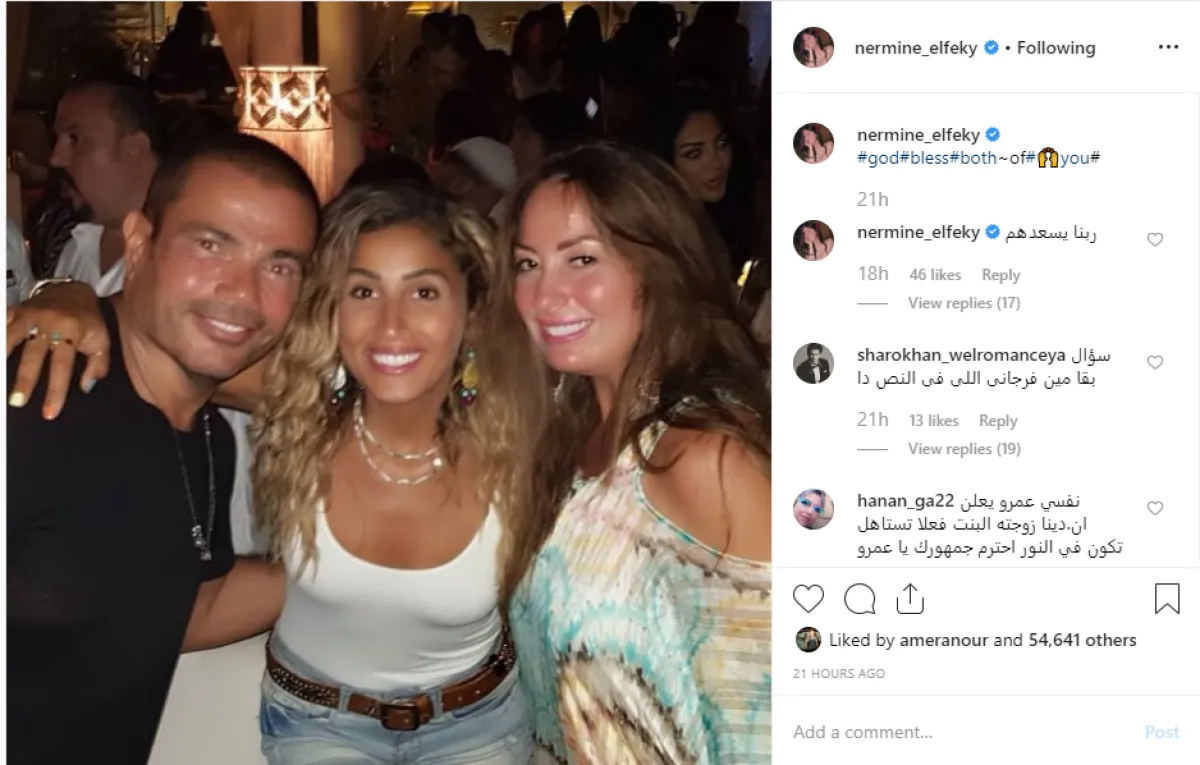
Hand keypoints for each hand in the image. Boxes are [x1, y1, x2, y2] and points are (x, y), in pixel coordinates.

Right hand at [7, 283, 110, 419]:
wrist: (74, 290)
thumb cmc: (88, 321)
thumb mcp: (102, 341)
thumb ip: (98, 365)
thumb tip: (85, 388)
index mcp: (71, 331)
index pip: (62, 366)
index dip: (56, 390)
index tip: (49, 413)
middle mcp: (48, 322)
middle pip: (32, 356)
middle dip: (24, 381)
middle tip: (16, 403)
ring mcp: (28, 315)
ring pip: (10, 338)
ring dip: (2, 357)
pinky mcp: (15, 311)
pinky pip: (3, 325)